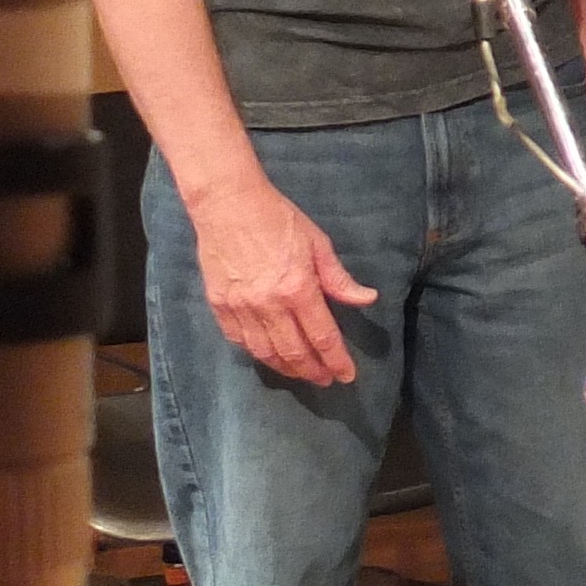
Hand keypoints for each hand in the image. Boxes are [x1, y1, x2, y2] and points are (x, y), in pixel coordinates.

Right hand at [187, 170, 376, 386]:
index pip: (322, 336)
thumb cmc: (278, 220)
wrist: (228, 205)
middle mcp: (268, 305)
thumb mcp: (318, 244)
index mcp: (298, 289)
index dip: (336, 360)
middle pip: (293, 351)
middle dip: (313, 370)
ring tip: (301, 373)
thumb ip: (339, 279)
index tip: (347, 376)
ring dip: (286, 368)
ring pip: (264, 352)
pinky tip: (269, 356)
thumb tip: (367, 299)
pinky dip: (257, 353)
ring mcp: (240, 307)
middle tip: (325, 379)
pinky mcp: (219, 305)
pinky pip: (239, 340)